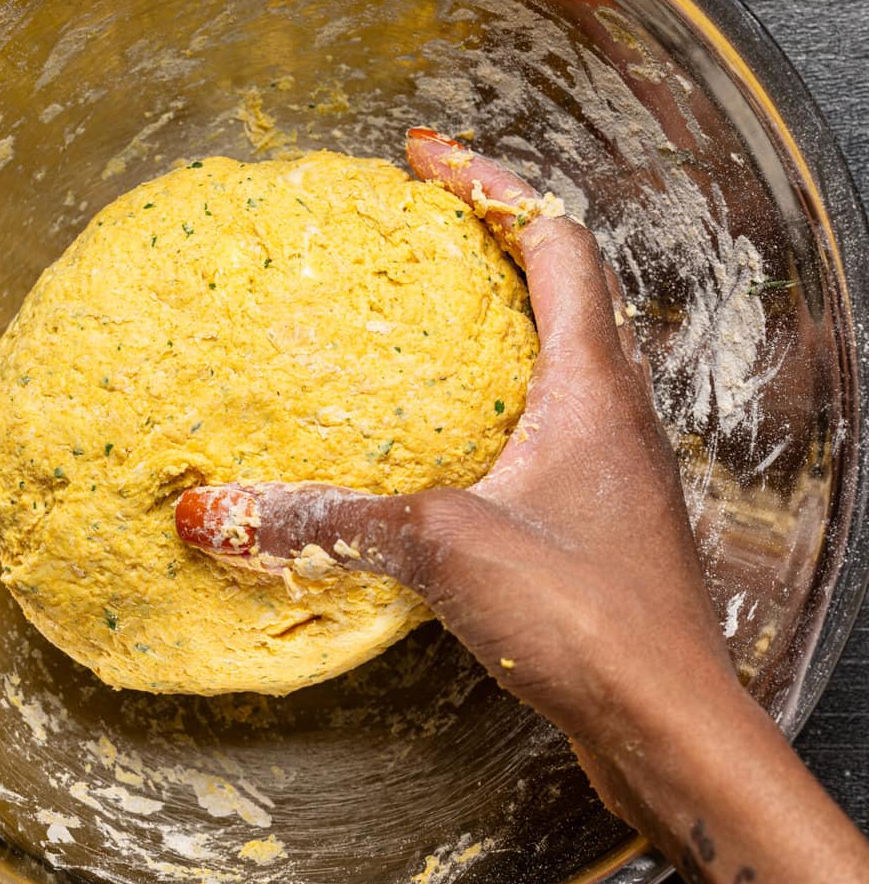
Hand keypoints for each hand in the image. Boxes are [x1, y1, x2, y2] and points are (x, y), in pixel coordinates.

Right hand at [177, 129, 736, 816]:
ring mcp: (610, 467)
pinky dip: (487, 404)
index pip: (553, 238)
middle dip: (488, 240)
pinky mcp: (596, 522)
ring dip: (493, 322)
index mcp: (590, 381)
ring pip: (554, 359)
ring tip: (414, 321)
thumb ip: (328, 520)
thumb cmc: (586, 616)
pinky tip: (433, 446)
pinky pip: (543, 428)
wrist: (669, 727)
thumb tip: (215, 509)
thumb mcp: (442, 547)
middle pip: (560, 285)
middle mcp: (613, 410)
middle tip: (414, 225)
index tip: (423, 157)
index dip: (490, 184)